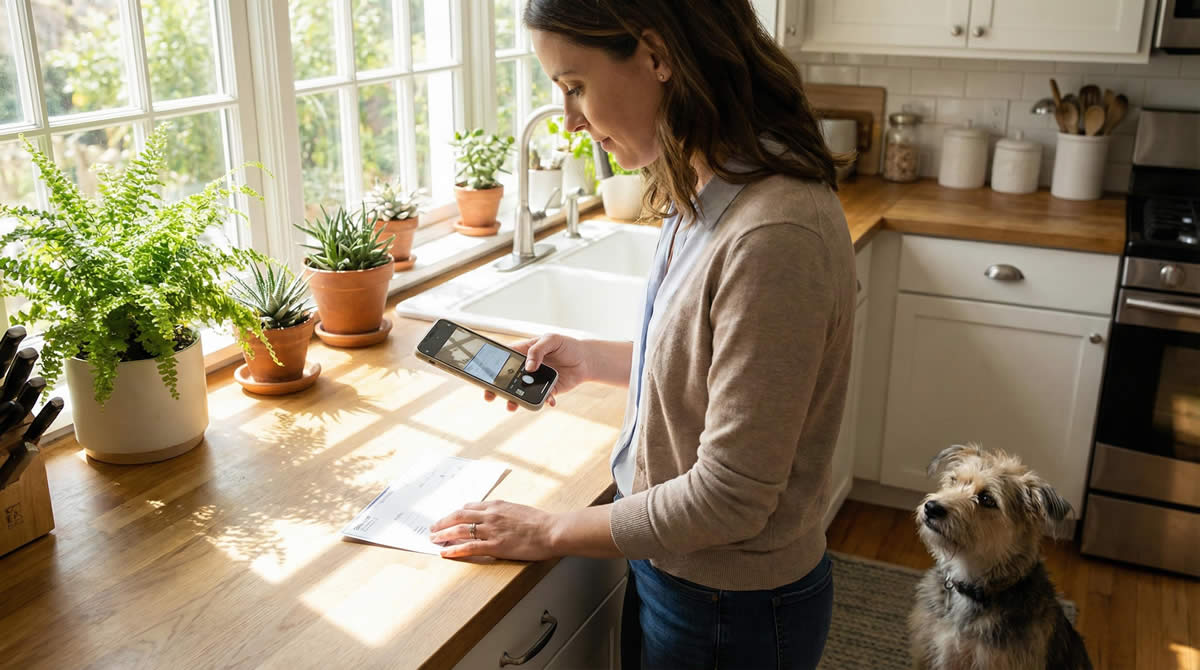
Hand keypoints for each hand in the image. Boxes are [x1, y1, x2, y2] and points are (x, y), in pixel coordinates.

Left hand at [429, 500, 559, 560]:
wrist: (552, 531)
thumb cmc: (540, 522)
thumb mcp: (519, 510)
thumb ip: (504, 512)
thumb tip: (495, 516)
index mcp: (497, 505)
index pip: (469, 507)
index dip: (456, 513)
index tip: (449, 518)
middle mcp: (491, 515)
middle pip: (459, 516)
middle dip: (443, 522)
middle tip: (432, 528)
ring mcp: (492, 530)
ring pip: (460, 530)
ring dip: (443, 534)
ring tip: (432, 539)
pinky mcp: (495, 546)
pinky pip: (469, 547)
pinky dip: (454, 549)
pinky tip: (444, 553)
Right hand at [483, 334, 590, 410]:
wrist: (586, 359)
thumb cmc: (567, 345)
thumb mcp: (551, 340)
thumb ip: (538, 350)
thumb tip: (529, 367)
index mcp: (524, 352)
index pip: (504, 360)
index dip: (493, 368)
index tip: (485, 377)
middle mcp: (527, 368)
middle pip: (508, 379)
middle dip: (497, 389)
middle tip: (490, 396)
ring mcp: (536, 381)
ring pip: (521, 392)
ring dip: (516, 400)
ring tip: (512, 406)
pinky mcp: (548, 390)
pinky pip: (542, 398)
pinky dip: (543, 402)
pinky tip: (549, 401)